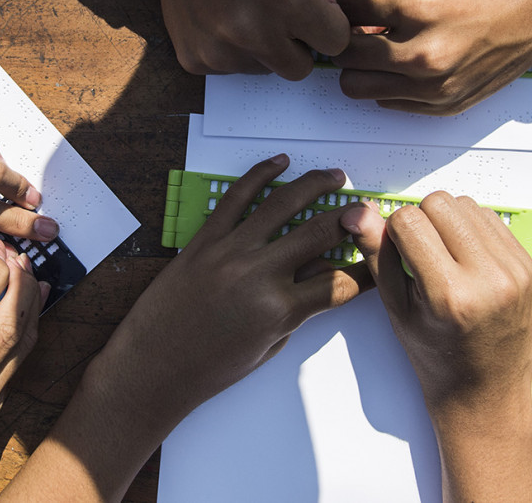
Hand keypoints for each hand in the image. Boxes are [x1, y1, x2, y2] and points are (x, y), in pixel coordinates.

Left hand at [0, 156, 368, 501]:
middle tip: (367, 209)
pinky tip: (280, 163)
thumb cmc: (208, 368)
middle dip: (351, 218)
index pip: (341, 282)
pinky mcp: (204, 240)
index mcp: (280, 311)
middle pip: (320, 233)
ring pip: (283, 204)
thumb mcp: (269, 347)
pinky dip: (260, 174)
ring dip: (315, 184)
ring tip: (335, 175)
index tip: (379, 257)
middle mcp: (258, 275)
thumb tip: (321, 276)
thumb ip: (298, 310)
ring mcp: (230, 252)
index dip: (367, 269)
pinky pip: (236, 197)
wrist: (152, 367)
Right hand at [122, 0, 348, 79]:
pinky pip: (233, 69)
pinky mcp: (197, 62)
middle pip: (300, 69)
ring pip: (265, 70)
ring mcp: (221, 51)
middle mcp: (252, 31)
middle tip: (282, 22)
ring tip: (244, 14)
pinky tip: (221, 22)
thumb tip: (331, 26)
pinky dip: (234, 51)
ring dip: (263, 50)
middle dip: (298, 49)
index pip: (334, 42)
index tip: (318, 21)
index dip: (329, 30)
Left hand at [332, 0, 531, 114]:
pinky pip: (385, 102)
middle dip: (343, 37)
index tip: (343, 5)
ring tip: (375, 47)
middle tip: (355, 27)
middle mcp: (423, 52)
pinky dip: (386, 83)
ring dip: (358, 66)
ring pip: (356, 86)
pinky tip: (402, 62)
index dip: (337, 7)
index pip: (345, 14)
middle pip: (344, 55)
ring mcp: (433, 84)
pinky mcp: (442, 104)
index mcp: (417, 6)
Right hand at [341, 192, 531, 500]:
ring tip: (442, 256)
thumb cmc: (435, 355)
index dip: (394, 231)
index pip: (409, 220)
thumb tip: (357, 213)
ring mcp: (514, 270)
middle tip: (420, 253)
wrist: (486, 392)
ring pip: (465, 203)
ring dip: (446, 221)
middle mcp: (488, 278)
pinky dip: (470, 229)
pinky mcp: (527, 264)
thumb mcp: (397, 309)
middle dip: (421, 220)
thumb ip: (377, 255)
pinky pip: (490, 218)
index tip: (398, 254)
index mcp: (449, 294)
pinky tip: (463, 258)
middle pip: (439, 202)